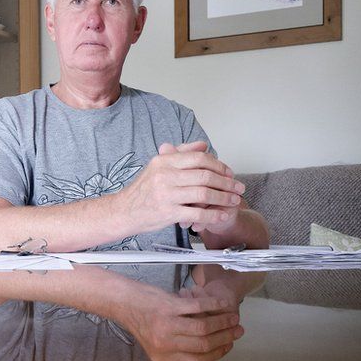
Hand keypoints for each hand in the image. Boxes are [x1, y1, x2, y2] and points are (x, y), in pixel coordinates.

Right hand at [117, 141, 244, 235]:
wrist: (123, 212)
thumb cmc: (142, 191)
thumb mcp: (158, 167)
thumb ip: (181, 154)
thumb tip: (203, 146)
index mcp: (164, 161)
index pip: (199, 158)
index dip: (219, 165)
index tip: (229, 172)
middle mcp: (165, 176)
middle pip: (205, 176)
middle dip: (226, 182)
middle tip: (238, 187)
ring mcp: (166, 194)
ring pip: (204, 194)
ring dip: (224, 198)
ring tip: (234, 201)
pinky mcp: (168, 212)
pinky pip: (197, 213)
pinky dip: (213, 215)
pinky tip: (222, 215)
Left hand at [123, 284, 243, 360]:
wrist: (125, 302)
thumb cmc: (143, 324)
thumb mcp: (155, 349)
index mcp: (162, 357)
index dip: (216, 355)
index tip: (228, 347)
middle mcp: (164, 344)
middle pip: (203, 345)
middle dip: (224, 339)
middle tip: (237, 332)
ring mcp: (167, 324)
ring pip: (203, 328)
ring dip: (222, 323)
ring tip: (234, 319)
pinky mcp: (169, 306)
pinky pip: (198, 307)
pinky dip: (214, 306)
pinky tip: (224, 306)